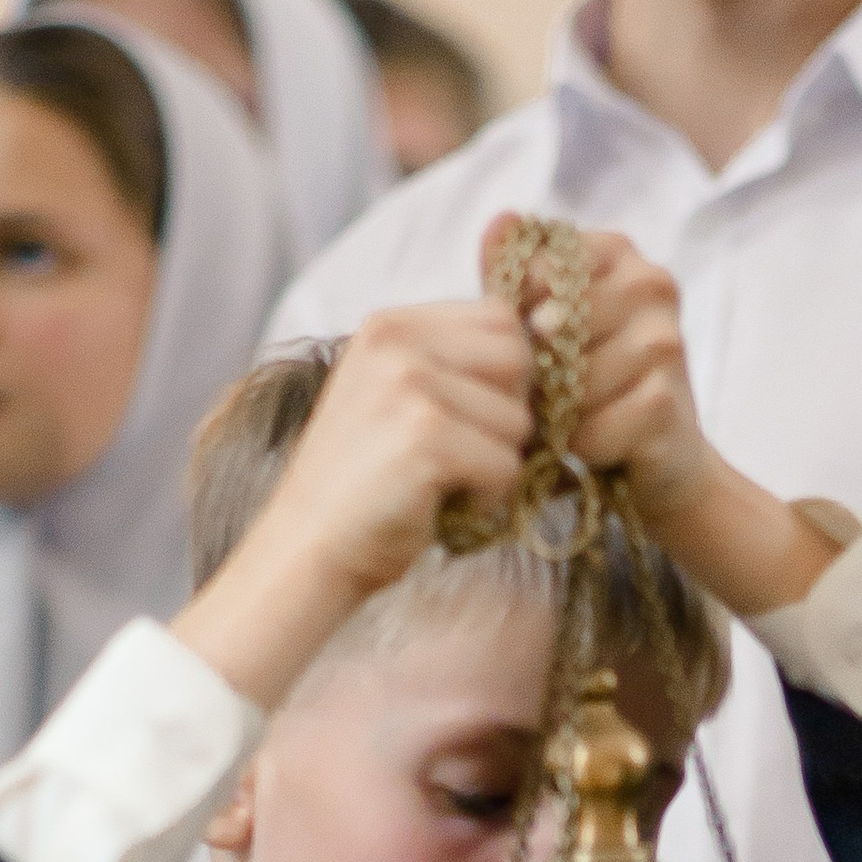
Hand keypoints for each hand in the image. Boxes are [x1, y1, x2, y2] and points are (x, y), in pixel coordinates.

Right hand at [173, 302, 535, 706]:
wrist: (309, 545)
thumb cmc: (367, 482)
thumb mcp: (398, 396)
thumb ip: (456, 364)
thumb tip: (552, 334)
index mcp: (391, 324)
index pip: (500, 316)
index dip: (507, 370)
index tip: (474, 414)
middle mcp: (398, 343)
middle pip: (518, 358)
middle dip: (508, 413)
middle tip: (465, 450)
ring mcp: (410, 387)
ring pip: (518, 419)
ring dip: (497, 462)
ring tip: (444, 481)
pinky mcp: (426, 439)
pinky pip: (506, 465)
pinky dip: (488, 498)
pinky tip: (442, 504)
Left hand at [509, 220, 837, 619]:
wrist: (663, 458)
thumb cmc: (592, 384)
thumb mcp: (542, 323)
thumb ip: (514, 274)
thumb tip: (500, 218)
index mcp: (619, 251)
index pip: (539, 270)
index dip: (522, 317)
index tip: (536, 343)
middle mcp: (652, 283)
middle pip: (552, 326)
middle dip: (540, 369)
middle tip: (554, 391)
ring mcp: (666, 342)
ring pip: (568, 381)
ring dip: (558, 414)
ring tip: (577, 418)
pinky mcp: (666, 402)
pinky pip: (588, 429)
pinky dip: (581, 447)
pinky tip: (599, 445)